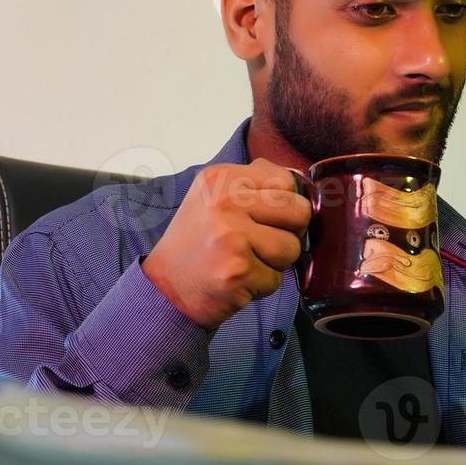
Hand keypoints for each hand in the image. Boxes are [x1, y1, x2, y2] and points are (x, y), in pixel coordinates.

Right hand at [142, 158, 309, 329]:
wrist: (166, 286)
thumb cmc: (199, 242)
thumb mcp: (216, 196)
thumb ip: (256, 181)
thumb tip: (299, 179)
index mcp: (221, 178)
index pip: (286, 182)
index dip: (285, 205)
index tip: (261, 218)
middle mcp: (224, 202)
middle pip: (299, 213)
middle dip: (288, 233)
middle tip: (258, 243)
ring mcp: (231, 236)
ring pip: (292, 248)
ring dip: (275, 263)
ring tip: (245, 261)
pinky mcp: (237, 270)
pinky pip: (276, 278)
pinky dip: (262, 285)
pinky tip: (238, 279)